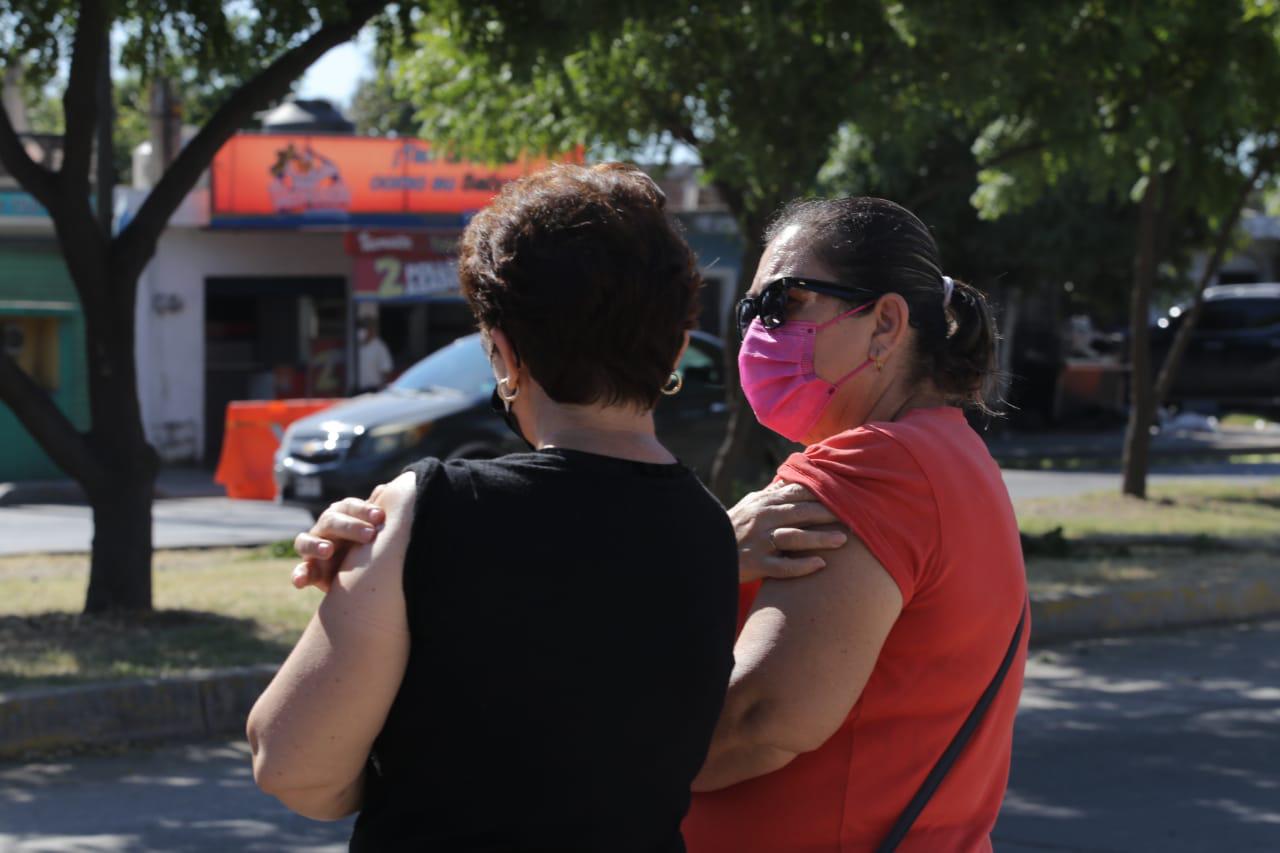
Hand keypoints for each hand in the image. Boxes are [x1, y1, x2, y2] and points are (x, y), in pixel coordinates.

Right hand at [291, 484, 387, 592]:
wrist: (360, 573)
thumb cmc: (369, 542)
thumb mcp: (374, 526)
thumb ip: (376, 511)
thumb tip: (383, 489)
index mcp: (342, 514)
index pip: (349, 507)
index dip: (363, 510)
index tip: (380, 516)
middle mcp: (324, 529)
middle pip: (330, 521)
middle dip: (350, 527)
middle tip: (370, 535)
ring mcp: (313, 549)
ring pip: (306, 542)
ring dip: (316, 545)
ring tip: (328, 550)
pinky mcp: (310, 571)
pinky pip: (301, 571)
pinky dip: (299, 575)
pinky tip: (300, 581)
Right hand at [729, 481, 846, 583]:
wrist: (705, 552)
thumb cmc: (733, 527)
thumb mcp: (750, 505)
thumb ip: (772, 493)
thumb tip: (792, 478)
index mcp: (763, 503)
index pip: (796, 494)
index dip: (821, 493)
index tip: (844, 493)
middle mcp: (762, 520)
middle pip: (800, 513)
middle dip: (827, 513)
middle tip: (853, 515)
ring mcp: (759, 542)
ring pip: (793, 538)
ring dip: (819, 539)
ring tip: (842, 540)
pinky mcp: (755, 564)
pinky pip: (781, 567)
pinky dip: (801, 566)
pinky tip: (820, 565)